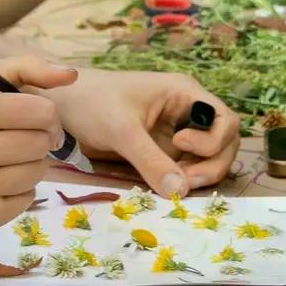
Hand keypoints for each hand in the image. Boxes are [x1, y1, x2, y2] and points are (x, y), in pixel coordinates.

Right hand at [0, 56, 72, 235]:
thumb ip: (22, 69)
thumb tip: (71, 74)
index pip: (43, 111)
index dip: (45, 114)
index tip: (35, 118)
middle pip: (44, 142)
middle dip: (37, 139)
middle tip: (16, 139)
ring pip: (39, 171)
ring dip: (28, 164)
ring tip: (1, 162)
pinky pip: (28, 198)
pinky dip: (17, 190)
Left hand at [49, 69, 242, 198]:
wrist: (60, 106)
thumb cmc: (91, 103)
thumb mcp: (121, 130)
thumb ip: (150, 160)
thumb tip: (180, 192)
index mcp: (184, 94)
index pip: (224, 120)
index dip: (213, 139)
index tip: (180, 145)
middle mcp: (186, 112)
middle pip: (223, 143)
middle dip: (211, 165)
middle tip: (185, 182)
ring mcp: (176, 133)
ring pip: (207, 159)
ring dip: (199, 176)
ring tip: (174, 186)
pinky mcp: (162, 151)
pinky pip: (185, 168)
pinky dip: (183, 180)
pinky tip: (165, 187)